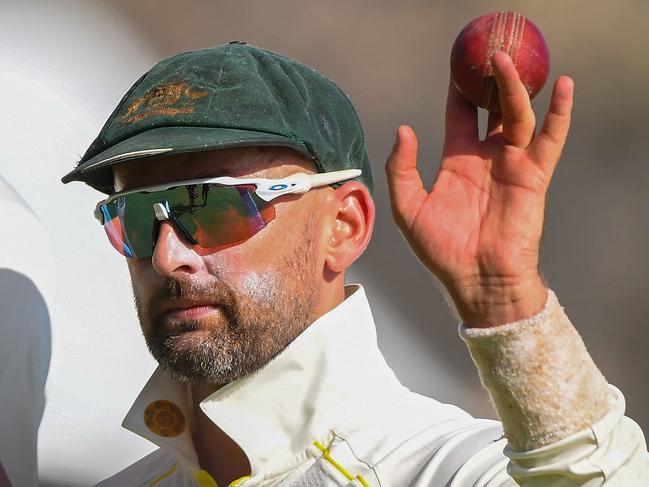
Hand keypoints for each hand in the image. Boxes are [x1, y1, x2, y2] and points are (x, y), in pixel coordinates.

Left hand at [386, 52, 573, 326]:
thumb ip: (401, 170)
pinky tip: (562, 86)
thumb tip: (404, 129)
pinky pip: (550, 139)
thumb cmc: (442, 251)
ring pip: (516, 115)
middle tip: (488, 50)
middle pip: (491, 107)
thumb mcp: (409, 209)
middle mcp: (486, 157)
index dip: (458, 90)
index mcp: (457, 161)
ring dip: (514, 87)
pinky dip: (559, 113)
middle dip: (489, 80)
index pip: (458, 115)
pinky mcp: (534, 176)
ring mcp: (511, 164)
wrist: (478, 281)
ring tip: (507, 60)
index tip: (457, 64)